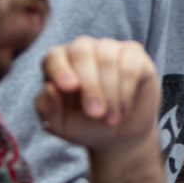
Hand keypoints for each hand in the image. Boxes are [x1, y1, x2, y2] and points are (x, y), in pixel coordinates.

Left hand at [35, 37, 159, 150]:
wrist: (119, 134)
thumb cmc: (84, 125)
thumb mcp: (60, 125)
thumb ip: (48, 109)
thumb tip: (49, 87)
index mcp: (59, 61)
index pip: (55, 56)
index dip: (61, 69)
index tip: (70, 87)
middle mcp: (83, 49)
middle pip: (82, 52)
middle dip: (90, 85)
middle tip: (96, 114)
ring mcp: (110, 48)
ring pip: (108, 59)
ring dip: (110, 93)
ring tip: (111, 119)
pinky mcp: (135, 55)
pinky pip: (131, 65)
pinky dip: (127, 91)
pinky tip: (123, 108)